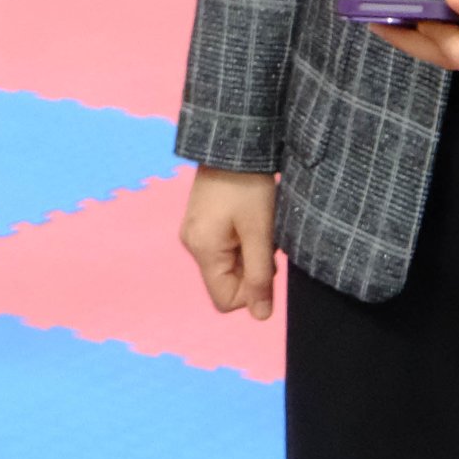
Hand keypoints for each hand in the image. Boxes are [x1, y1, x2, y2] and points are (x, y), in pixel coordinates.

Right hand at [179, 167, 276, 318]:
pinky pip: (223, 247)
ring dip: (248, 253)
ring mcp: (194, 231)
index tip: (267, 262)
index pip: (225, 300)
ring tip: (258, 224)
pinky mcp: (200, 221)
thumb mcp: (260, 232)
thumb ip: (259, 276)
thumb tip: (260, 317)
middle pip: (226, 282)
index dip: (251, 291)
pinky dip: (241, 241)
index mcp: (203, 250)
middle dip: (252, 269)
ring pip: (227, 264)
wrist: (233, 142)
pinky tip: (249, 218)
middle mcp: (191, 244)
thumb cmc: (249, 186)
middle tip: (265, 238)